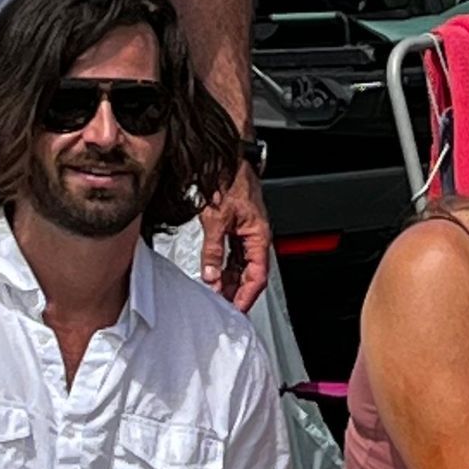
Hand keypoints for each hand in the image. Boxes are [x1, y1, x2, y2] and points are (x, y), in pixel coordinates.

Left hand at [200, 162, 270, 311]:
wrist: (229, 158)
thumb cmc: (230, 179)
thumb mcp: (216, 218)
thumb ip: (213, 250)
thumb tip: (210, 275)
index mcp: (259, 236)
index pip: (257, 276)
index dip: (246, 296)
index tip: (235, 309)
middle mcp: (256, 237)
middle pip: (251, 274)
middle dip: (237, 292)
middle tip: (223, 307)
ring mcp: (247, 233)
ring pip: (242, 265)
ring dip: (230, 281)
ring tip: (216, 294)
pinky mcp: (237, 228)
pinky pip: (234, 254)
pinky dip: (225, 267)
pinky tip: (215, 275)